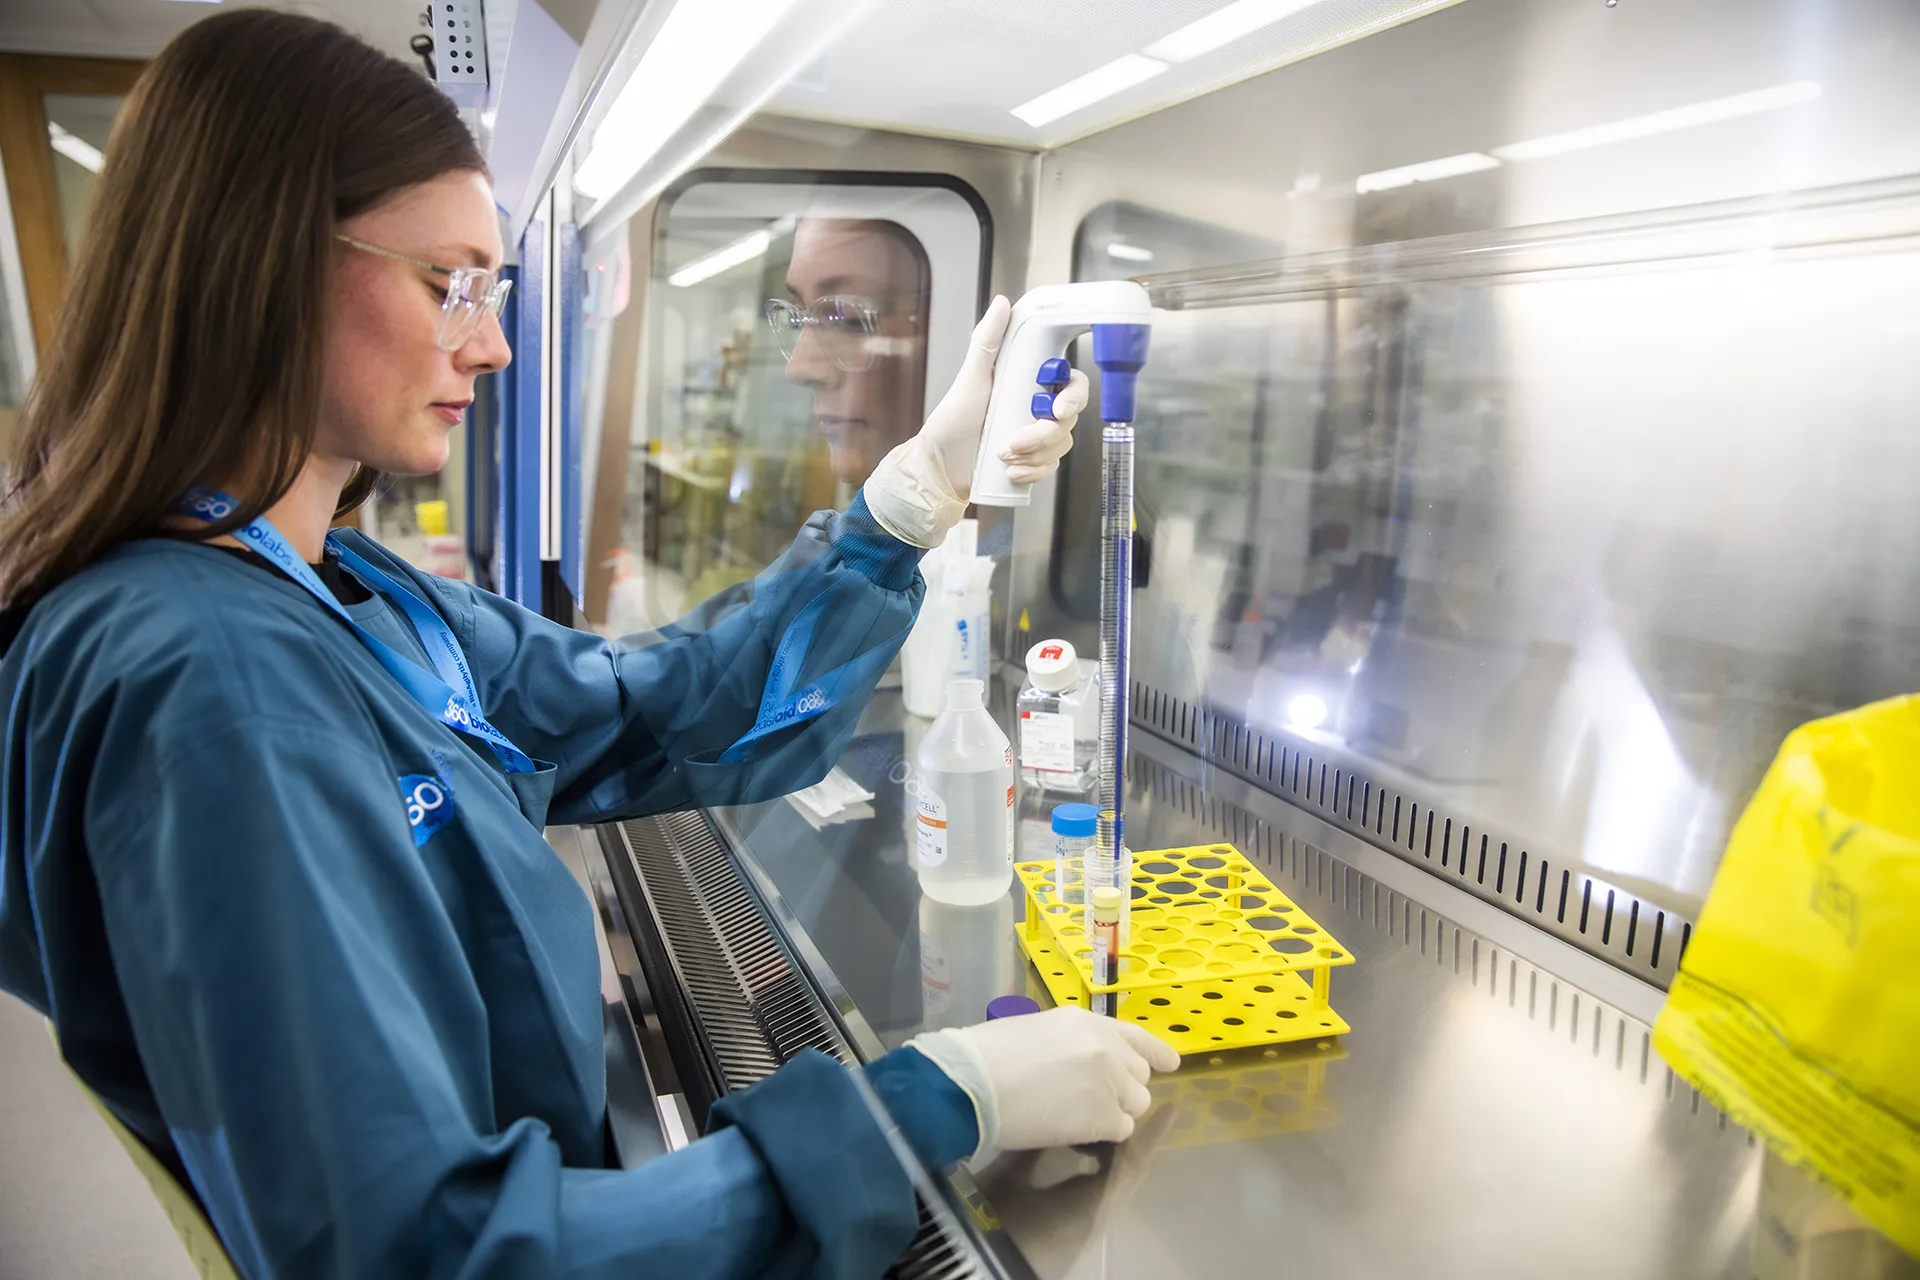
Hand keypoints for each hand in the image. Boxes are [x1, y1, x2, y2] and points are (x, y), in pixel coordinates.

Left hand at [862, 296, 1091, 548]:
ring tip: (1003, 456)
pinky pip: (1051, 469)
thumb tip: (1002, 303)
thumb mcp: (970, 378)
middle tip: (1014, 440)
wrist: (939, 465)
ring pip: (1061, 446)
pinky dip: (1033, 473)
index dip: (1074, 396)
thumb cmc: (952, 420)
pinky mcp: (1033, 463)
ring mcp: (1039, 438)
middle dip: (1044, 434)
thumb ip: (987, 341)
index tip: (1057, 408)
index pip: (1073, 384)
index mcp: (1030, 385)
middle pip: (1069, 419)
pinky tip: (1012, 473)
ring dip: (1035, 455)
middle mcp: (1039, 409)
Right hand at [906, 1005, 1179, 1153]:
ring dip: (1113, 1113)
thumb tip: (1081, 1063)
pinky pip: (1122, 1130)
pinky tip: (1076, 1132)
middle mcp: (1108, 1048)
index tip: (1170, 1064)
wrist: (975, 1082)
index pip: (1137, 1037)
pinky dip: (1103, 1135)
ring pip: (1135, 1105)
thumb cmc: (990, 1055)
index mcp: (1088, 1021)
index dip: (1155, 1053)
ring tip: (1078, 1117)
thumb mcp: (1039, 1030)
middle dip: (1122, 1089)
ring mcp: (1110, 1082)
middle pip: (1139, 1076)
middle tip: (1090, 1101)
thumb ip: (1071, 1043)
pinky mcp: (1105, 1117)